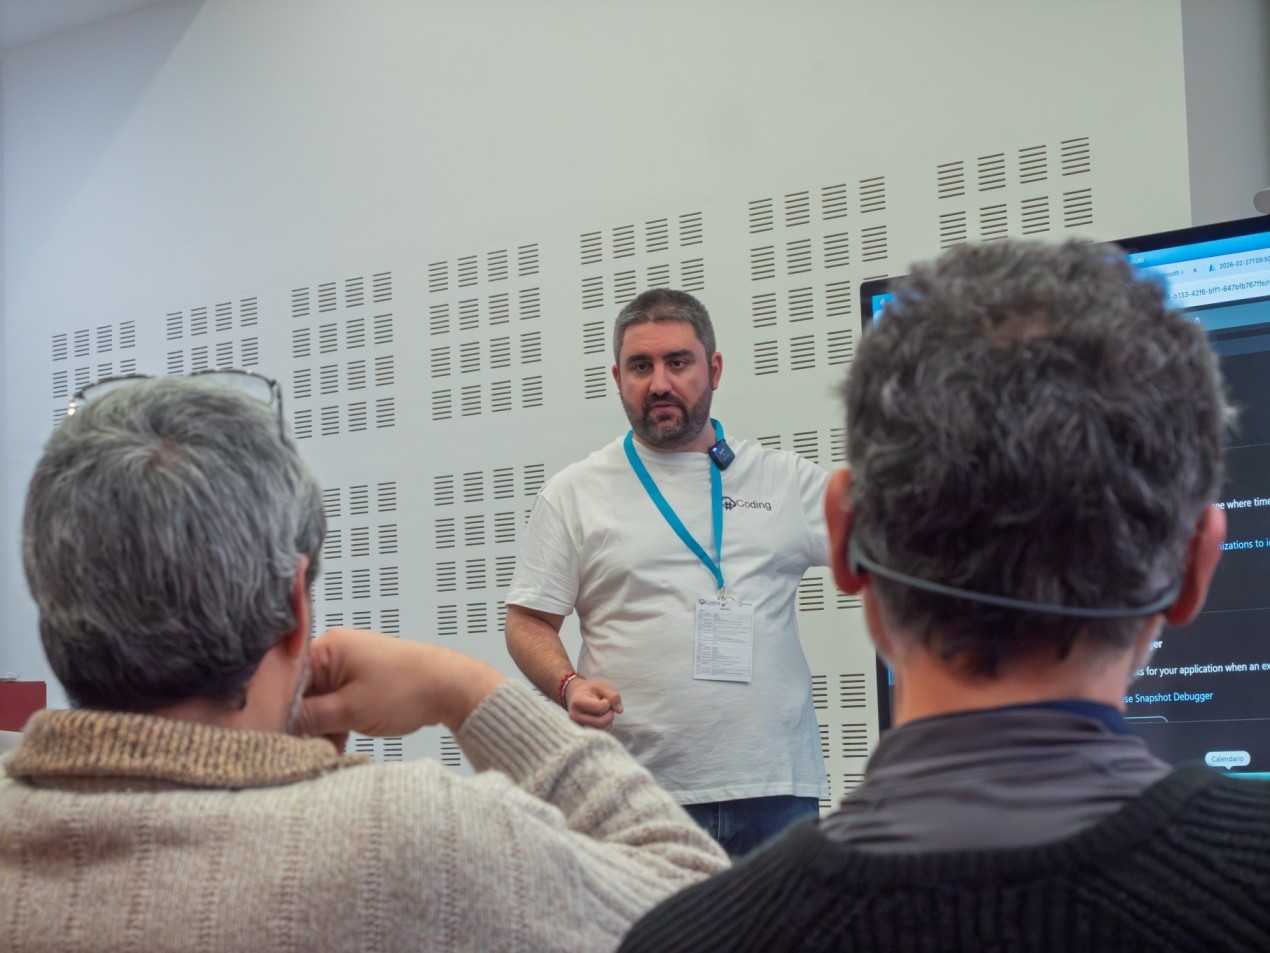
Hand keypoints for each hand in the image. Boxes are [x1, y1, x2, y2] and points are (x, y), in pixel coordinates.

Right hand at [293, 628, 505, 745]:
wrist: (450, 688)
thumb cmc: (407, 689)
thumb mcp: (351, 709)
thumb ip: (310, 717)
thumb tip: (276, 725)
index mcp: (327, 648)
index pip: (284, 678)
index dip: (276, 708)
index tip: (272, 734)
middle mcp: (333, 653)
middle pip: (299, 692)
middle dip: (302, 723)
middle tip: (302, 749)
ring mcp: (347, 669)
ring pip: (317, 704)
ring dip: (320, 729)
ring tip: (327, 749)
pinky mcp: (358, 684)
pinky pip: (334, 707)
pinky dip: (336, 726)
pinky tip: (338, 746)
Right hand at [564, 677, 622, 729]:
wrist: (576, 695)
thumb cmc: (590, 690)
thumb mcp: (602, 686)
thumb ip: (613, 696)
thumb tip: (619, 711)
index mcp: (578, 701)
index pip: (600, 708)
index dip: (607, 703)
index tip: (604, 699)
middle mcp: (575, 716)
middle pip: (601, 722)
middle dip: (609, 714)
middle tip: (607, 706)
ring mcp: (578, 726)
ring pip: (602, 729)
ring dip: (608, 720)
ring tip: (603, 711)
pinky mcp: (583, 732)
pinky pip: (601, 733)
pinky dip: (606, 725)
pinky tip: (601, 717)